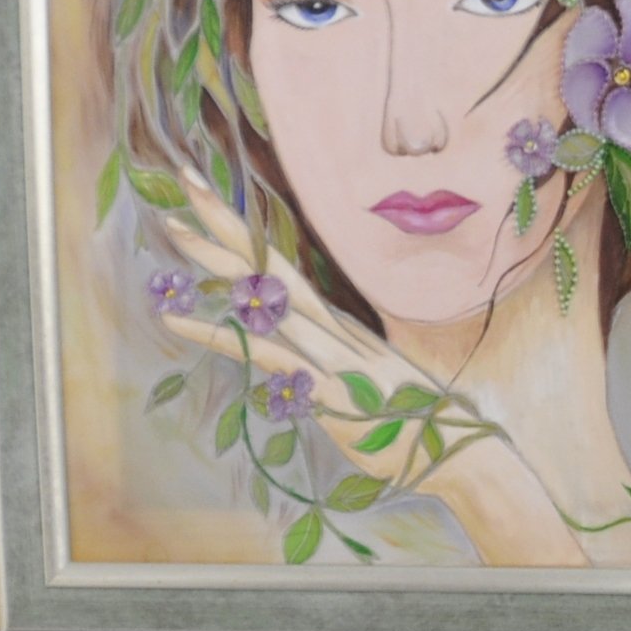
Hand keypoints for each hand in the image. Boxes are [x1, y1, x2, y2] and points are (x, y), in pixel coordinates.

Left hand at [145, 188, 583, 562]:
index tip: (212, 202)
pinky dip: (216, 335)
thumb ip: (344, 373)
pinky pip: (260, 352)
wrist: (458, 451)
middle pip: (270, 264)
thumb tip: (320, 373)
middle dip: (228, 222)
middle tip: (186, 178)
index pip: (284, 271)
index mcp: (340, 328)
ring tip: (173, 228)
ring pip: (263, 294)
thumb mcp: (373, 390)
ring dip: (216, 261)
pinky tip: (175, 320)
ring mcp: (328, 352)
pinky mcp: (322, 385)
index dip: (248, 236)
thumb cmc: (418, 427)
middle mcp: (332, 328)